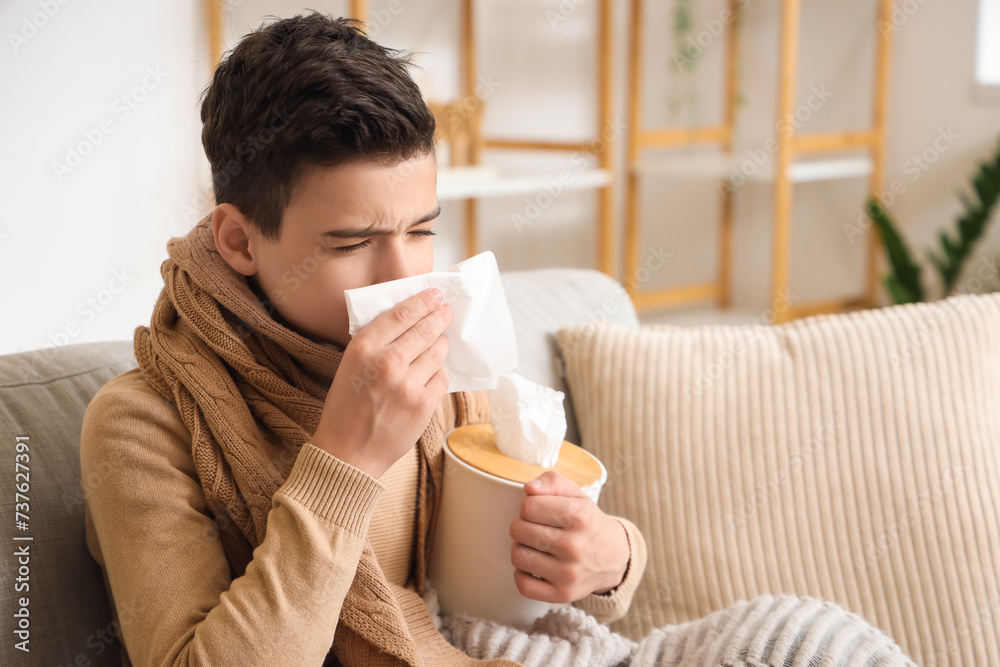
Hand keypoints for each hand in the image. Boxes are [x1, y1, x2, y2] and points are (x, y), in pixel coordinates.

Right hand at [310, 287, 452, 478]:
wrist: (348, 453)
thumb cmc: (346, 408)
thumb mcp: (349, 366)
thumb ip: (375, 343)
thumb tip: (408, 319)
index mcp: (363, 349)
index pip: (401, 314)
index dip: (422, 301)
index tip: (434, 294)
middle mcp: (387, 363)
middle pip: (425, 328)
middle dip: (440, 316)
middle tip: (446, 311)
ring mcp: (408, 384)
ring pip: (438, 352)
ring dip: (440, 345)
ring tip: (437, 345)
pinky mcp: (424, 404)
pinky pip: (441, 377)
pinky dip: (437, 374)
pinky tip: (428, 376)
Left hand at [508, 470, 629, 603]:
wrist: (614, 558)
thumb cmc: (588, 522)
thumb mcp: (577, 495)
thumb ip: (552, 482)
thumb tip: (529, 488)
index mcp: (579, 516)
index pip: (528, 506)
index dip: (529, 506)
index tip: (539, 511)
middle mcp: (574, 546)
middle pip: (519, 530)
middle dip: (523, 525)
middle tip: (536, 528)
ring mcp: (568, 573)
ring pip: (517, 556)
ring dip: (521, 548)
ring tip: (535, 545)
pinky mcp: (562, 594)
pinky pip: (523, 584)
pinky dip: (522, 574)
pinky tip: (535, 565)